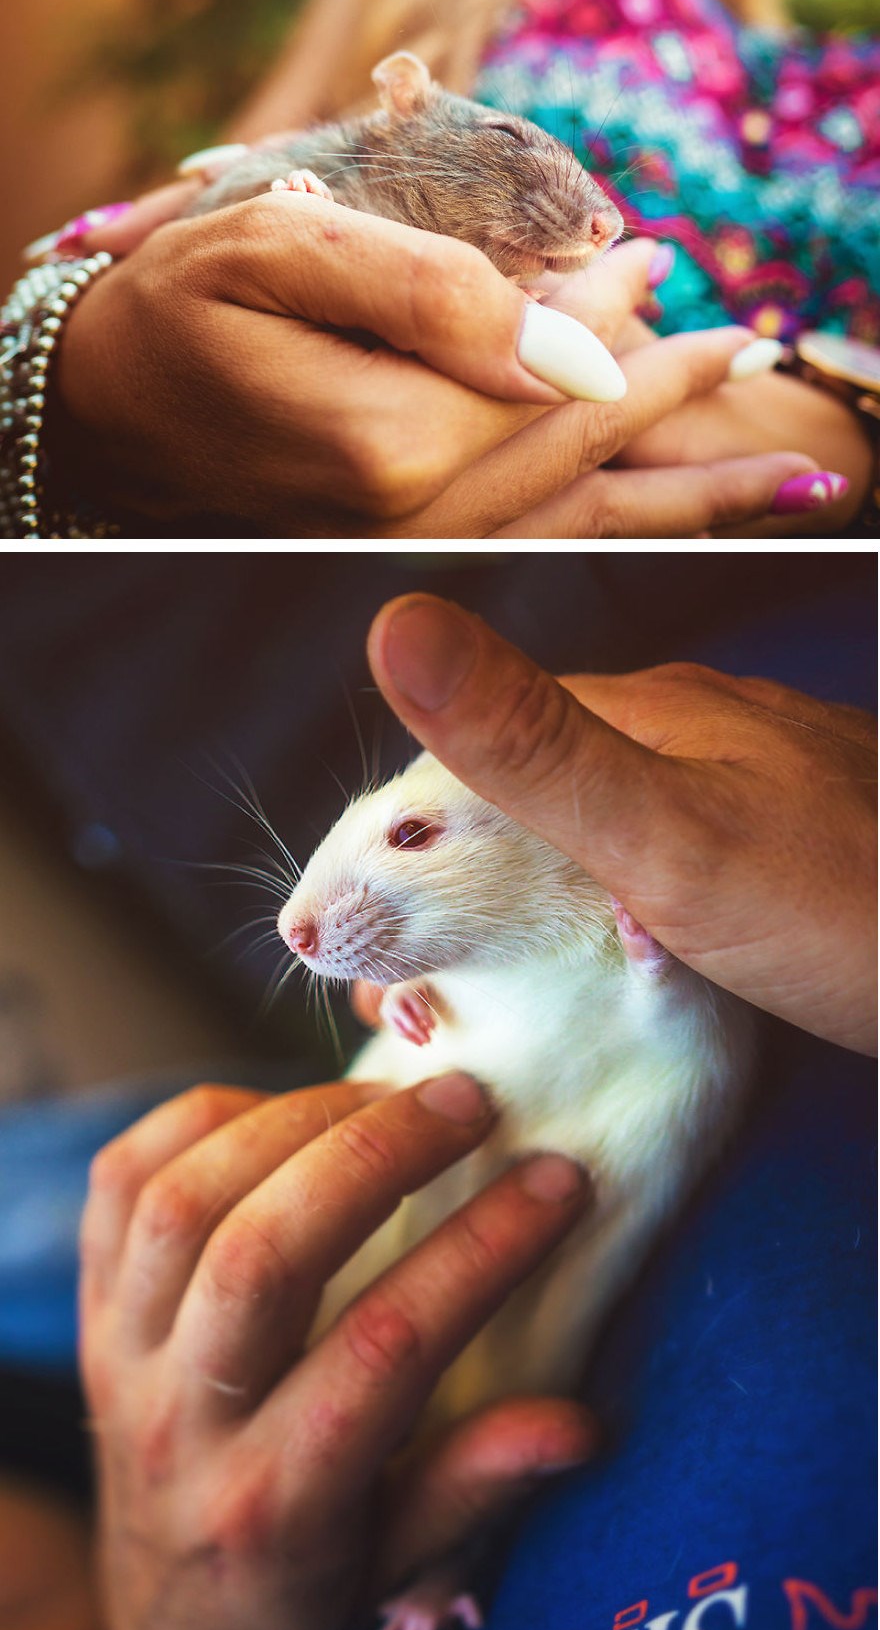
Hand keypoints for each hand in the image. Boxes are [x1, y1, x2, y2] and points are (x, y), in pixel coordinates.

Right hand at [49, 165, 843, 547]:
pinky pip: (539, 552)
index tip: (666, 262)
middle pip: (582, 456)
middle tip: (757, 343)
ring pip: (579, 522)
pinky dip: (622, 533)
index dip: (615, 320)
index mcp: (392, 448)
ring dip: (688, 495)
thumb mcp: (286, 247)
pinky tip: (684, 519)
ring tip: (793, 473)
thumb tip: (564, 341)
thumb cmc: (180, 301)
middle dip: (675, 398)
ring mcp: (408, 560)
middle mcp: (412, 525)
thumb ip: (426, 291)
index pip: (550, 381)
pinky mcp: (404, 567)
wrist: (105, 402)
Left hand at [77, 1056, 582, 1629]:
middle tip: (472, 1101)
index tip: (561, 1183)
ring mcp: (121, 1365)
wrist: (167, 1629)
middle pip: (263, 1255)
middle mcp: (185, 1429)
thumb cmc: (306, 1595)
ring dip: (294, 1121)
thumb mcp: (400, 1570)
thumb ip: (477, 1489)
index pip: (383, 1351)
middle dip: (377, 1154)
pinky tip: (285, 1115)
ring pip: (183, 1203)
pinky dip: (200, 1123)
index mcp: (278, 1506)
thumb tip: (581, 1427)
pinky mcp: (91, 1316)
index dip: (481, 1252)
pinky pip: (121, 1184)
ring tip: (388, 1100)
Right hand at [370, 589, 877, 1045]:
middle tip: (409, 1007)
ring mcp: (758, 792)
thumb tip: (391, 620)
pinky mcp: (798, 858)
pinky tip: (620, 982)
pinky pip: (673, 881)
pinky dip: (619, 931)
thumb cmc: (853, 914)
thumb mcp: (663, 833)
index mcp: (655, 709)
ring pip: (608, 838)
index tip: (342, 946)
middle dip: (460, 885)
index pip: (479, 742)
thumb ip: (528, 744)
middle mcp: (704, 732)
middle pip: (541, 790)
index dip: (397, 838)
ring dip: (538, 913)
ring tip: (486, 1009)